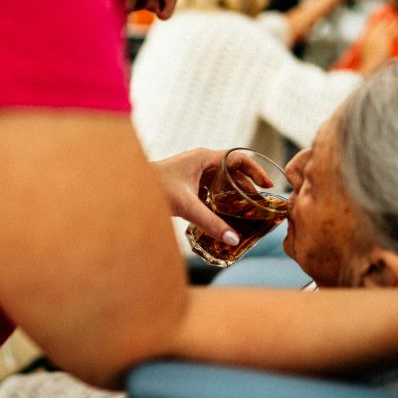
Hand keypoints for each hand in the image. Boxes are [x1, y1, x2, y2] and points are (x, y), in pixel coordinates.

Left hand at [152, 148, 269, 245]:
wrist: (129, 188)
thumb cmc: (154, 188)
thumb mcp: (186, 206)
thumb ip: (210, 222)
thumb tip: (233, 239)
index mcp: (204, 158)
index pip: (239, 158)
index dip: (255, 170)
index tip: (267, 185)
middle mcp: (201, 162)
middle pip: (233, 171)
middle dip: (248, 186)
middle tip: (260, 202)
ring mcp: (194, 172)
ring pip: (222, 180)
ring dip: (234, 193)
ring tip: (247, 209)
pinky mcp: (188, 184)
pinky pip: (211, 188)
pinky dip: (221, 199)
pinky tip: (225, 214)